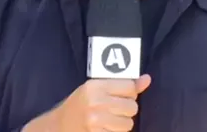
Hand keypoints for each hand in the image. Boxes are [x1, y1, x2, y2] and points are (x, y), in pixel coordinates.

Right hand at [25, 74, 150, 131]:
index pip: (129, 86)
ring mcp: (96, 120)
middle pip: (132, 106)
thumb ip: (123, 84)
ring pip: (128, 123)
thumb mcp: (97, 89)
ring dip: (122, 123)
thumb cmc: (80, 104)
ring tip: (109, 119)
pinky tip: (105, 128)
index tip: (123, 94)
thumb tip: (147, 79)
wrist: (60, 125)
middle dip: (126, 109)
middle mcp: (95, 102)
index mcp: (95, 86)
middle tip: (114, 108)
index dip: (130, 92)